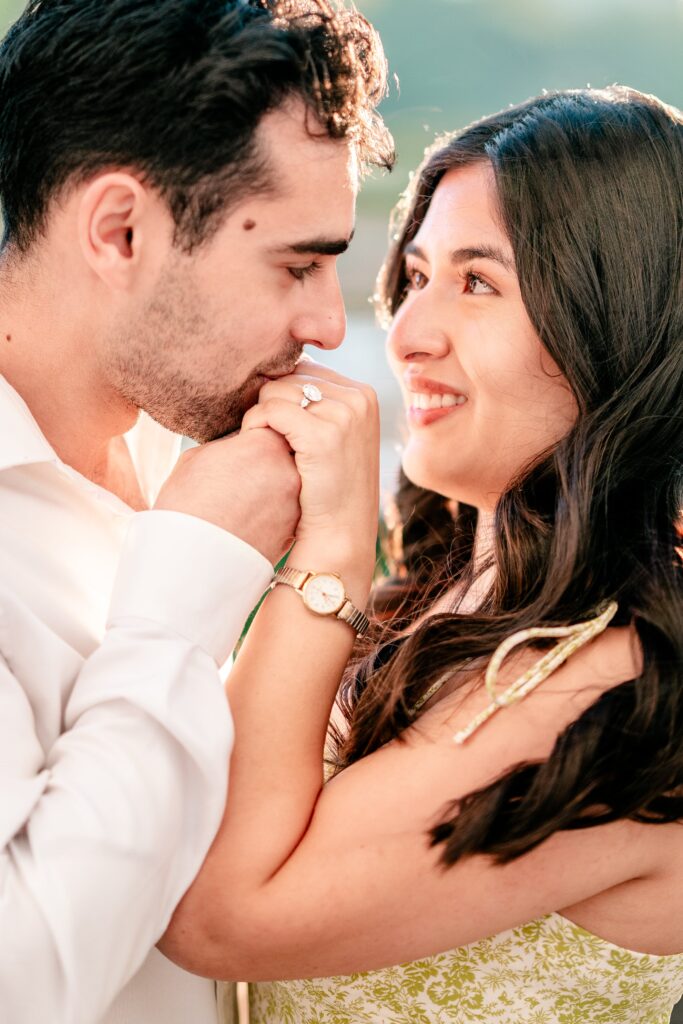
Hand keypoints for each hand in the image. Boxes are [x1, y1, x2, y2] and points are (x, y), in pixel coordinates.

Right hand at [155, 428, 300, 564]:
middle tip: (242, 472)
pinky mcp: (293, 529)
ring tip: (242, 498)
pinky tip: (248, 517)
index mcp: (265, 445)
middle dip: (267, 459)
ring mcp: (294, 503)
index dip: (254, 433)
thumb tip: (241, 443)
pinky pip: (286, 509)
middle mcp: (288, 471)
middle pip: (284, 453)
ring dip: (271, 485)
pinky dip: (272, 510)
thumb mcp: (198, 457)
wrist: (190, 560)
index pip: (271, 424)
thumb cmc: (185, 505)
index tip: (241, 444)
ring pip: (287, 482)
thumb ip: (230, 444)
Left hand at [240, 362, 379, 575]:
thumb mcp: (336, 437)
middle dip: (272, 404)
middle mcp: (359, 398)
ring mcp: (344, 415)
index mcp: (364, 394)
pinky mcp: (322, 434)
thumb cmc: (329, 488)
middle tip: (271, 439)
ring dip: (261, 416)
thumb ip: (318, 403)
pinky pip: (269, 411)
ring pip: (276, 390)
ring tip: (268, 445)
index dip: (284, 396)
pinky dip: (255, 426)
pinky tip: (260, 447)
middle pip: (290, 376)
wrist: (340, 533)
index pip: (306, 370)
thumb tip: (275, 374)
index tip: (281, 428)